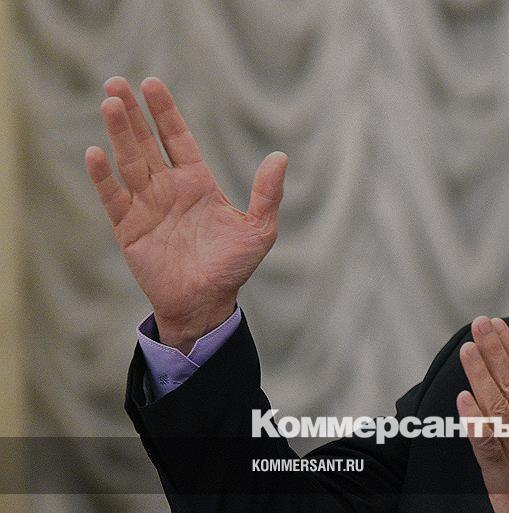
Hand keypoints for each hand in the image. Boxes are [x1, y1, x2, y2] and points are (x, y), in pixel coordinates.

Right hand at [85, 76, 286, 352]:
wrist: (206, 303)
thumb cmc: (233, 267)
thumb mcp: (259, 229)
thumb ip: (268, 194)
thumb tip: (280, 156)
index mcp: (197, 182)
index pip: (176, 137)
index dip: (164, 112)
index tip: (151, 83)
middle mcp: (168, 187)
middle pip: (146, 142)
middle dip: (133, 113)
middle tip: (117, 82)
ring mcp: (146, 205)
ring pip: (129, 162)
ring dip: (118, 133)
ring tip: (109, 102)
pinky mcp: (128, 227)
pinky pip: (113, 197)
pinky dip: (103, 176)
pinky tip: (96, 153)